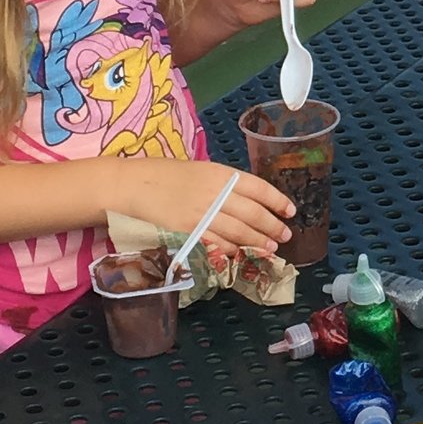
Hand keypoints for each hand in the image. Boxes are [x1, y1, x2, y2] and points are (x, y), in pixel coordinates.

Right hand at [108, 160, 296, 267]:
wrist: (132, 185)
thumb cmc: (163, 173)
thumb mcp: (198, 170)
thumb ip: (222, 185)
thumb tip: (244, 199)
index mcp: (220, 173)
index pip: (258, 187)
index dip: (277, 200)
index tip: (290, 210)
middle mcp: (216, 193)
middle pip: (253, 213)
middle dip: (272, 226)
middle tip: (285, 236)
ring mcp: (203, 214)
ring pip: (239, 231)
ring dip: (257, 242)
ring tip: (271, 248)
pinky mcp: (190, 230)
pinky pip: (218, 242)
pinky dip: (232, 249)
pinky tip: (241, 253)